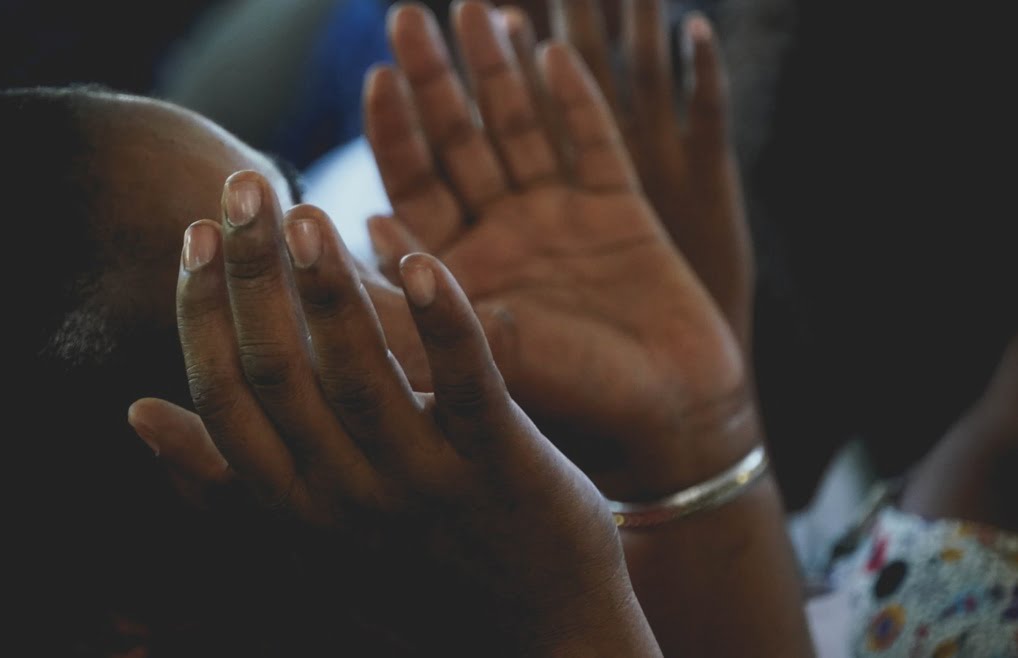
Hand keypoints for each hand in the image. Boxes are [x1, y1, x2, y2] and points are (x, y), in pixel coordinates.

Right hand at [130, 171, 659, 655]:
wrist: (537, 642)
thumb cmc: (413, 576)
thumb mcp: (305, 544)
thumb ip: (222, 484)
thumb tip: (138, 413)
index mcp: (293, 510)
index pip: (222, 397)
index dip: (199, 311)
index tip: (194, 233)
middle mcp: (346, 499)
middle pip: (277, 371)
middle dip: (250, 270)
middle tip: (240, 183)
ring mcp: (424, 486)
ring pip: (359, 372)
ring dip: (326, 287)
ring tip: (304, 211)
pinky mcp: (504, 470)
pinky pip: (468, 386)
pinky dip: (443, 321)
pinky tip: (418, 257)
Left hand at [365, 1, 754, 498]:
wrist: (672, 419)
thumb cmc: (572, 400)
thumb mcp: (483, 349)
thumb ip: (425, 293)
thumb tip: (360, 224)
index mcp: (460, 270)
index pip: (414, 186)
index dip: (394, 132)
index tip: (375, 78)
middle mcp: (504, 237)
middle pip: (460, 143)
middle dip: (434, 80)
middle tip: (405, 16)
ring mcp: (563, 219)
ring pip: (522, 130)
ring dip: (497, 72)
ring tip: (474, 11)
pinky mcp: (623, 210)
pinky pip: (595, 142)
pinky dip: (575, 100)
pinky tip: (551, 54)